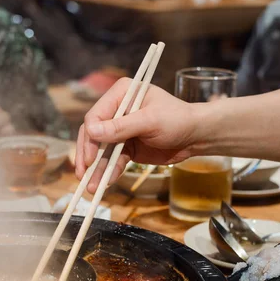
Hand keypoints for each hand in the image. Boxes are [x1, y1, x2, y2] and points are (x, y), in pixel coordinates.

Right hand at [75, 77, 201, 192]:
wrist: (196, 137)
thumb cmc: (177, 120)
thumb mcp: (150, 121)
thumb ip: (121, 127)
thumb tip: (91, 132)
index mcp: (122, 94)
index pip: (96, 115)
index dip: (90, 137)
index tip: (90, 157)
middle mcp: (117, 110)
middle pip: (93, 134)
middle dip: (88, 155)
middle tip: (83, 175)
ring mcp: (120, 130)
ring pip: (100, 150)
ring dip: (96, 169)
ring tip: (91, 187)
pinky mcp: (126, 147)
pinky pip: (113, 160)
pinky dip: (109, 171)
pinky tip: (105, 183)